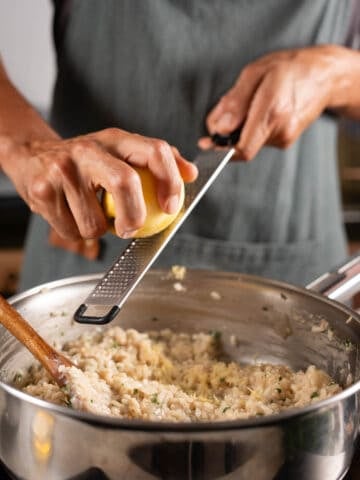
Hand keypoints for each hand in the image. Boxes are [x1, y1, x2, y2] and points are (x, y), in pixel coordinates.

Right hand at [0, 128, 197, 239]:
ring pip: (95, 223)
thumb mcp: (118, 152)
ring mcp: (63, 169)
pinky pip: (72, 231)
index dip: (171, 181)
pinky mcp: (42, 191)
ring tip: (90, 214)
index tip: (171, 207)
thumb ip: (155, 161)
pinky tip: (70, 215)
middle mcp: (88, 149)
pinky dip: (76, 232)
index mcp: (114, 139)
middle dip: (134, 216)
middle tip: (131, 229)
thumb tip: (191, 174)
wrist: (31, 157)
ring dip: (98, 231)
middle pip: (125, 182)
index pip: (155, 151)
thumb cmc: (84, 162)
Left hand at [199, 45, 349, 159]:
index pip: (242, 149)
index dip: (220, 151)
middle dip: (227, 131)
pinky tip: (259, 108)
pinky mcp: (285, 140)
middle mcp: (280, 130)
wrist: (324, 76)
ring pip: (248, 141)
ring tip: (250, 100)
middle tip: (227, 105)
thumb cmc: (288, 68)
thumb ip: (234, 102)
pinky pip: (258, 138)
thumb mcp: (254, 73)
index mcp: (272, 112)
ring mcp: (284, 138)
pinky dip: (250, 126)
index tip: (206, 143)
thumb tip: (219, 129)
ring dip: (239, 126)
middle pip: (240, 145)